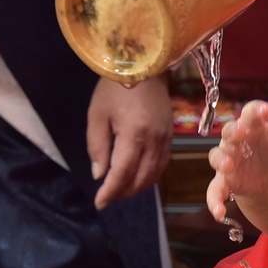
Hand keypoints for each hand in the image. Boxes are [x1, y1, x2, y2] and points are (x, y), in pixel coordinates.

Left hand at [86, 75, 171, 208]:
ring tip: (121, 191)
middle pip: (141, 178)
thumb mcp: (97, 115)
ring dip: (138, 187)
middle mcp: (154, 141)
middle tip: (107, 198)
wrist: (144, 64)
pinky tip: (138, 177)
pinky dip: (150, 176)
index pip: (122, 173)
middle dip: (123, 192)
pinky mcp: (170, 136)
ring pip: (154, 175)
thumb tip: (100, 174)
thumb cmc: (114, 87)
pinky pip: (162, 164)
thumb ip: (97, 147)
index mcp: (134, 134)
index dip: (110, 191)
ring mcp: (166, 139)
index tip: (99, 203)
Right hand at [206, 100, 267, 222]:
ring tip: (228, 165)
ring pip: (217, 157)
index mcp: (250, 125)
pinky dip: (214, 202)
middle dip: (232, 132)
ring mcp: (226, 160)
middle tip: (240, 132)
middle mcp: (233, 140)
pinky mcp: (224, 182)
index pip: (250, 113)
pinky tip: (219, 213)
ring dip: (220, 160)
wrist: (264, 173)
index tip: (266, 112)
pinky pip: (214, 191)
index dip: (256, 110)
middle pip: (229, 132)